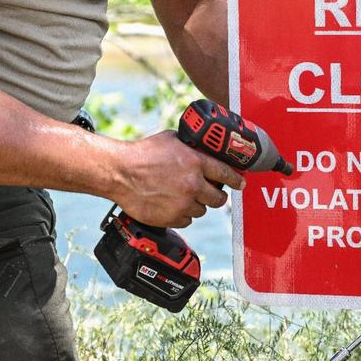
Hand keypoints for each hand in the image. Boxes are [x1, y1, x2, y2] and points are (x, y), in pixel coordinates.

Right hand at [112, 130, 244, 227]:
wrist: (120, 173)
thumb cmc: (142, 154)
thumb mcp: (172, 140)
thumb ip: (191, 147)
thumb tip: (203, 149)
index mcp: (196, 163)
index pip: (227, 174)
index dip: (236, 179)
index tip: (240, 183)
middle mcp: (193, 185)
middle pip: (219, 198)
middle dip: (216, 195)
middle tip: (211, 192)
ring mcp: (182, 204)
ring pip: (202, 210)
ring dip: (196, 204)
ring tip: (183, 196)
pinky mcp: (171, 218)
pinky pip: (186, 220)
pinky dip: (182, 215)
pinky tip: (172, 204)